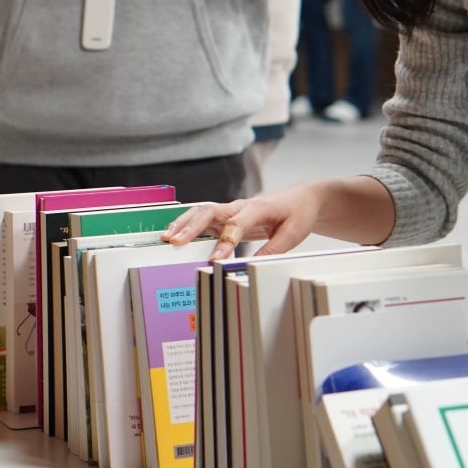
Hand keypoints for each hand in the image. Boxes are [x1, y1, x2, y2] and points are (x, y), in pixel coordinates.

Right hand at [162, 186, 323, 260]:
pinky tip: (174, 236)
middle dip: (191, 227)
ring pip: (201, 212)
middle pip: (210, 212)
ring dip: (183, 223)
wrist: (301, 199)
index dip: (225, 242)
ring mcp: (231, 210)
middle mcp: (240, 206)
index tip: (215, 260)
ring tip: (166, 238)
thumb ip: (272, 251)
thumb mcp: (292, 235)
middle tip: (174, 242)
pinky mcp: (226, 217)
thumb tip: (251, 268)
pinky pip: (203, 219)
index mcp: (258, 208)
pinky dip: (187, 225)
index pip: (236, 224)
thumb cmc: (297, 214)